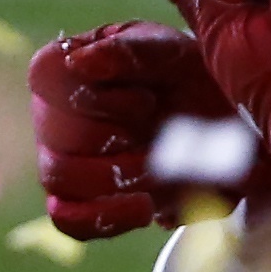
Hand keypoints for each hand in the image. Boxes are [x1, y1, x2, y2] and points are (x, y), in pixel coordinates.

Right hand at [29, 21, 226, 240]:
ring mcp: (67, 158)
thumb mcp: (171, 53)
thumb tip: (79, 61)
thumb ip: (130, 51)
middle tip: (162, 136)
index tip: (146, 100)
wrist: (224, 122)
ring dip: (111, 177)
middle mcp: (57, 112)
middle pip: (53, 132)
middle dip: (110, 138)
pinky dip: (104, 217)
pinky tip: (145, 207)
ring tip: (157, 169)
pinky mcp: (86, 200)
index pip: (46, 76)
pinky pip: (70, 220)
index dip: (91, 94)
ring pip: (58, 177)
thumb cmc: (190, 75)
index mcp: (70, 65)